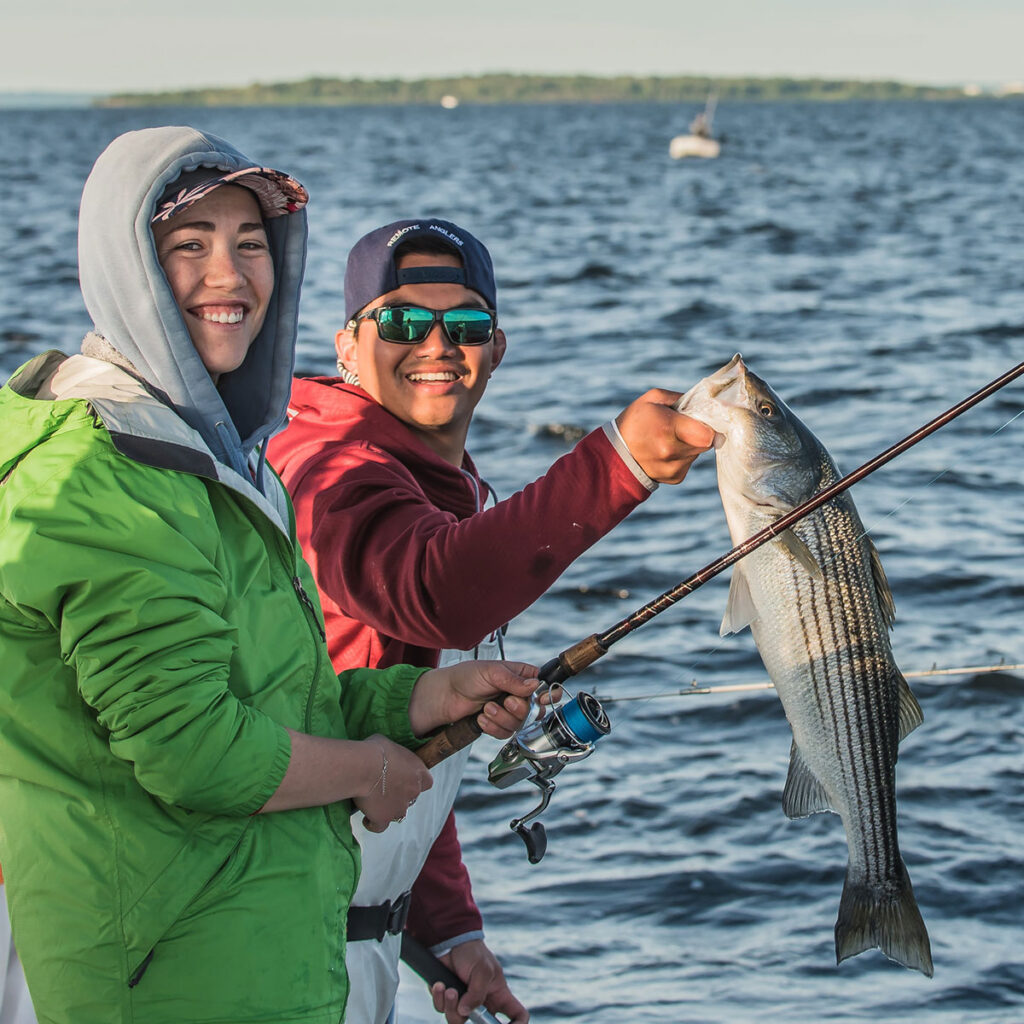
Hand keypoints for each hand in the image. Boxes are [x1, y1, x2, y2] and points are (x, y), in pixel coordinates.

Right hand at [352, 735, 432, 832]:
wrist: (364, 766)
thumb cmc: (375, 750)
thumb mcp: (389, 745)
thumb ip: (393, 755)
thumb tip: (386, 754)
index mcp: (418, 772)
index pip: (426, 782)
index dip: (416, 781)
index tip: (405, 778)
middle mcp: (413, 791)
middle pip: (411, 798)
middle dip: (400, 794)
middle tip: (384, 787)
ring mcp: (399, 807)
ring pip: (398, 813)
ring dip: (389, 808)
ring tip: (374, 802)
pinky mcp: (383, 818)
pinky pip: (380, 827)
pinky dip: (374, 823)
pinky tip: (367, 818)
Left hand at [408, 660, 540, 738]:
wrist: (445, 696)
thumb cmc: (465, 677)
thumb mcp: (491, 672)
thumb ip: (514, 680)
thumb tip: (535, 685)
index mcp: (519, 676)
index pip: (543, 685)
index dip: (547, 694)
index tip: (541, 699)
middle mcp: (516, 693)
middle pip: (533, 709)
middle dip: (518, 709)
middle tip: (505, 702)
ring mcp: (508, 710)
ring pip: (519, 724)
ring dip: (501, 718)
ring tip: (486, 709)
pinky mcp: (498, 724)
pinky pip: (505, 733)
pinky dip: (493, 728)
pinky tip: (481, 718)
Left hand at [430, 939, 528, 1023]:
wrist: (449, 941)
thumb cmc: (472, 952)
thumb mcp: (482, 970)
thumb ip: (477, 994)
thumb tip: (465, 1012)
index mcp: (499, 995)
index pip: (517, 1014)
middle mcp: (483, 1003)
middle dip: (472, 1020)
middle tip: (464, 1009)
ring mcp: (464, 1003)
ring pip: (457, 1021)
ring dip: (450, 1006)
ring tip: (449, 990)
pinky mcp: (447, 1000)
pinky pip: (441, 1009)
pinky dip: (439, 998)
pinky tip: (440, 985)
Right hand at [616, 388, 714, 483]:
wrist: (615, 454)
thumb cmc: (635, 421)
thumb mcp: (653, 398)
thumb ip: (681, 398)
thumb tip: (705, 402)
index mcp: (668, 429)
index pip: (708, 434)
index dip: (708, 426)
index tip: (701, 421)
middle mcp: (672, 452)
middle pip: (705, 443)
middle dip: (698, 433)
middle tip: (682, 427)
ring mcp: (674, 468)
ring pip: (697, 453)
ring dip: (690, 444)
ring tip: (670, 439)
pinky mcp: (675, 478)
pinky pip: (689, 463)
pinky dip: (683, 456)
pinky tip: (666, 451)